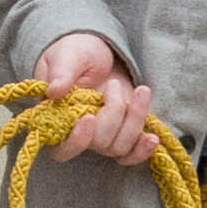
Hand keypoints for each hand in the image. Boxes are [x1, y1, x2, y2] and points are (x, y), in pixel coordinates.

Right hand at [39, 29, 165, 166]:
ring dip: (134, 120)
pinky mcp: (122, 133)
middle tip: (113, 84)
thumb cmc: (76, 53)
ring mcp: (102, 136)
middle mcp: (79, 135)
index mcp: (56, 120)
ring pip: (119, 147)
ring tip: (140, 90)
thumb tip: (54, 90)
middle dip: (113, 114)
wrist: (98, 52)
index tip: (88, 117)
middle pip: (99, 144)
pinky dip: (143, 150)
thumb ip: (62, 72)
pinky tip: (152, 138)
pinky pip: (132, 154)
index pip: (61, 149)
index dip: (76, 140)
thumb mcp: (67, 56)